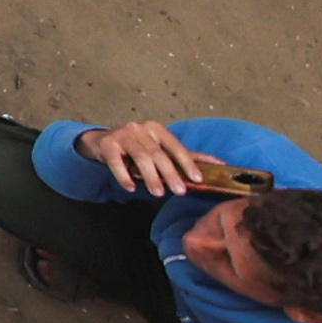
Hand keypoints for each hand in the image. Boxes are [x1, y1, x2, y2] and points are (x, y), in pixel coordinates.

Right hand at [84, 120, 206, 199]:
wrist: (101, 141)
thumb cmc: (137, 147)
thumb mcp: (160, 148)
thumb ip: (186, 156)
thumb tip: (220, 163)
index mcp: (157, 129)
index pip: (175, 146)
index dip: (187, 162)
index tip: (198, 179)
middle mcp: (140, 129)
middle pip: (158, 154)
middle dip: (170, 174)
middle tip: (180, 191)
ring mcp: (122, 135)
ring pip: (140, 157)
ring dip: (151, 176)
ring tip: (158, 193)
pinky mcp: (107, 144)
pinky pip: (116, 161)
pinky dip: (124, 175)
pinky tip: (131, 187)